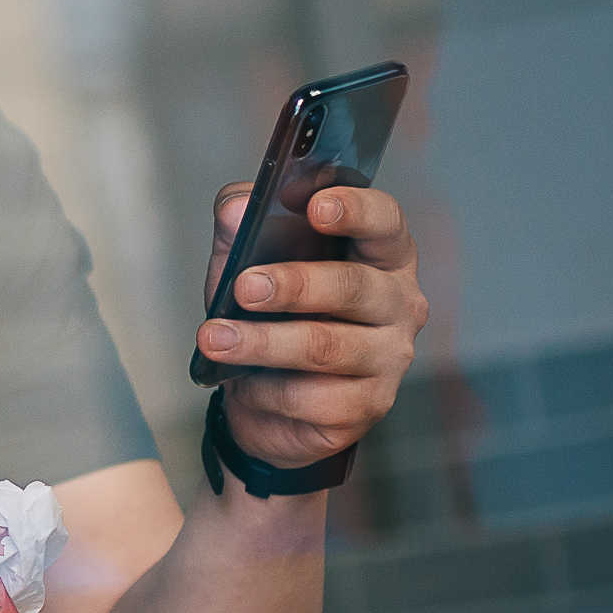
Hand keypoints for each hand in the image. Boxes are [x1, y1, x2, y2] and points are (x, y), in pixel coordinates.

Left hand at [199, 181, 426, 472]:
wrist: (264, 397)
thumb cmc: (271, 315)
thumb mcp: (248, 262)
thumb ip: (242, 228)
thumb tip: (236, 208)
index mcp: (380, 253)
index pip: (385, 221)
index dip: (355, 210)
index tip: (316, 206)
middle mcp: (398, 303)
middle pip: (352, 287)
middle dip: (293, 285)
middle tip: (245, 287)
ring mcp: (389, 357)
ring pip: (326, 346)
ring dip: (263, 343)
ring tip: (215, 338)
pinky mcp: (369, 405)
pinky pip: (314, 398)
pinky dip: (268, 390)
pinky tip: (246, 385)